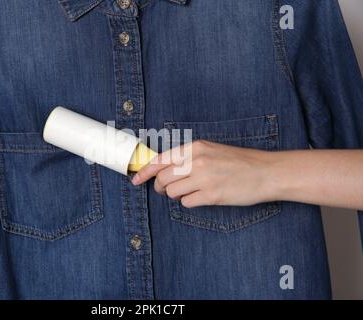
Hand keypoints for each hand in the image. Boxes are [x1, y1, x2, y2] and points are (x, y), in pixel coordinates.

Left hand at [131, 140, 276, 207]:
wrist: (267, 172)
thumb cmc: (239, 162)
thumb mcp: (212, 151)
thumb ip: (189, 158)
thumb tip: (165, 170)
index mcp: (196, 148)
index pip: (161, 159)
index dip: (144, 171)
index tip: (135, 179)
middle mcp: (197, 161)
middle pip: (163, 178)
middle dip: (160, 187)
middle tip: (165, 189)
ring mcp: (204, 179)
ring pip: (172, 192)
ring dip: (176, 195)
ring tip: (191, 191)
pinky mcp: (212, 195)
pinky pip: (186, 203)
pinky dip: (190, 202)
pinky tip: (202, 197)